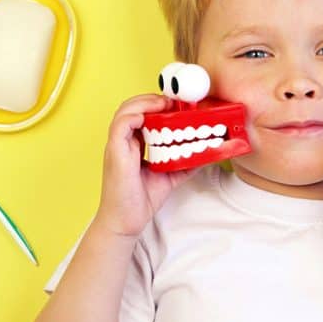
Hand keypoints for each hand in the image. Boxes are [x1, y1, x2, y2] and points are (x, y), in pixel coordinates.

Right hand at [95, 94, 197, 237]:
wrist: (126, 222)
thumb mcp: (170, 176)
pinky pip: (120, 125)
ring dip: (145, 102)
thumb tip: (207, 154)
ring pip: (125, 111)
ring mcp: (117, 146)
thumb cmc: (141, 200)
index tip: (177, 104)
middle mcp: (123, 141)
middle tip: (174, 101)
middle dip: (152, 99)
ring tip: (165, 104)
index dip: (157, 105)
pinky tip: (151, 115)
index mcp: (133, 144)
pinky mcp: (115, 153)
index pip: (142, 114)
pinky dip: (135, 115)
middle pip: (132, 107)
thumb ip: (185, 163)